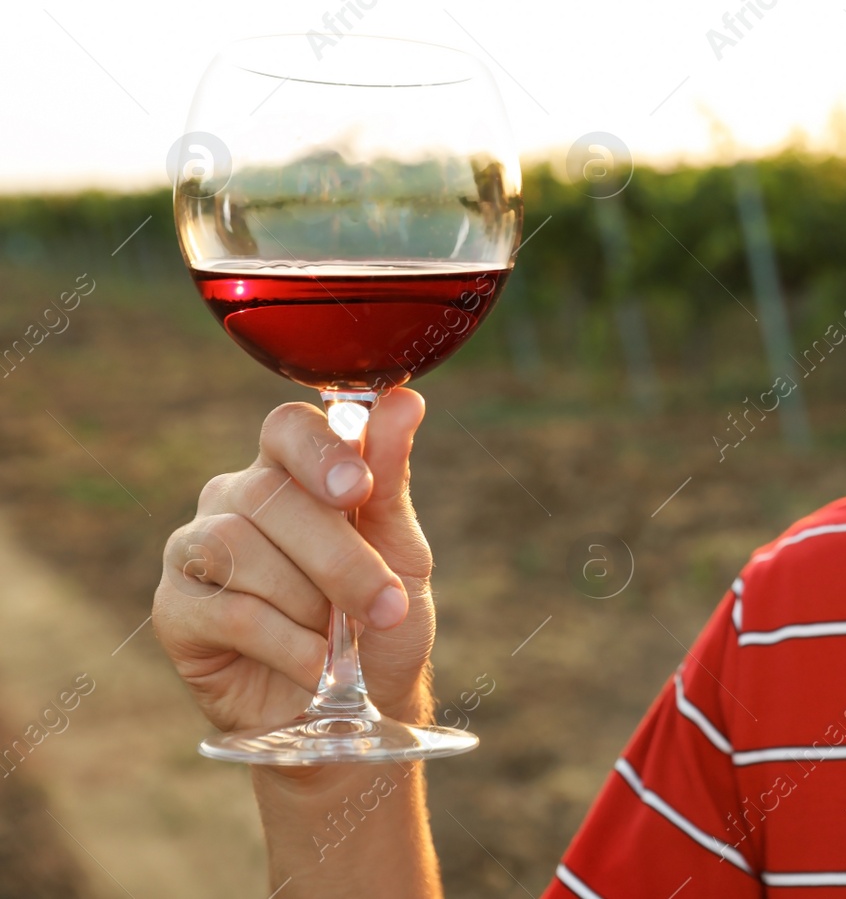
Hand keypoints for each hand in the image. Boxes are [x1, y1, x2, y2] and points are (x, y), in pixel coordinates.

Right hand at [154, 388, 435, 745]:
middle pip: (269, 494)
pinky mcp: (175, 610)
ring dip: (310, 602)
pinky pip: (226, 609)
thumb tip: (405, 400)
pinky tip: (315, 665)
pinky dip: (286, 642)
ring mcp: (195, 550)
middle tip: (386, 606)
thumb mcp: (401, 550)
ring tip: (342, 641)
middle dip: (339, 557)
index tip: (358, 489)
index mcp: (292, 472)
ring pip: (238, 547)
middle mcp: (235, 499)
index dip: (320, 452)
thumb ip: (391, 477)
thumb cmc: (381, 621)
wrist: (359, 711)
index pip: (288, 428)